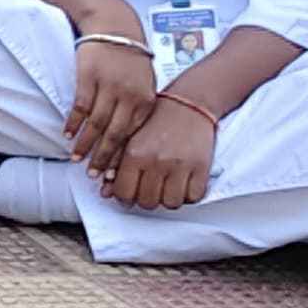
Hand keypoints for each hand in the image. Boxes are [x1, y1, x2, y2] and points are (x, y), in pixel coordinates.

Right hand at [65, 25, 158, 169]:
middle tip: (93, 176)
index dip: (121, 158)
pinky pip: (81, 106)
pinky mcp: (89, 77)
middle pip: (114, 135)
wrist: (116, 26)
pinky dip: (73, 122)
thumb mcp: (145, 84)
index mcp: (145, 101)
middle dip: (103, 158)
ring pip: (96, 124)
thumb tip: (131, 138)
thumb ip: (139, 109)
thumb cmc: (130, 57)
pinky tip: (67, 134)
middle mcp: (129, 96)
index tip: (112, 175)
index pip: (132, 137)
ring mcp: (109, 87)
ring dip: (85, 144)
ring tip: (77, 159)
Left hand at [102, 90, 215, 209]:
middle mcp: (156, 161)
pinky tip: (183, 185)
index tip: (129, 194)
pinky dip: (188, 195)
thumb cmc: (158, 120)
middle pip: (147, 202)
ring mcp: (180, 166)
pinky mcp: (201, 167)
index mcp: (134, 153)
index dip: (125, 197)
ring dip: (168, 199)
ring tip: (166, 187)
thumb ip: (116, 164)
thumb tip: (105, 192)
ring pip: (171, 203)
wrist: (188, 104)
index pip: (123, 192)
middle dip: (146, 198)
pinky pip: (193, 197)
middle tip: (148, 189)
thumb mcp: (130, 138)